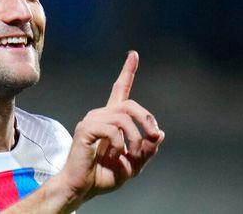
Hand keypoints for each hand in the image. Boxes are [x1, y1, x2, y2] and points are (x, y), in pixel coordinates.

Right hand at [59, 51, 164, 206]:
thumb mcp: (133, 165)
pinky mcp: (86, 129)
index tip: (134, 55)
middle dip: (147, 120)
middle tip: (153, 139)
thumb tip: (159, 134)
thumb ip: (147, 150)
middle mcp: (100, 115)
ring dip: (135, 138)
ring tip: (131, 155)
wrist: (83, 187)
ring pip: (123, 117)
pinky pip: (112, 129)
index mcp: (111, 120)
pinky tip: (116, 154)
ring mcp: (91, 120)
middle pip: (130, 104)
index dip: (128, 72)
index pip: (120, 90)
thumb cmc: (104, 175)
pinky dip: (121, 143)